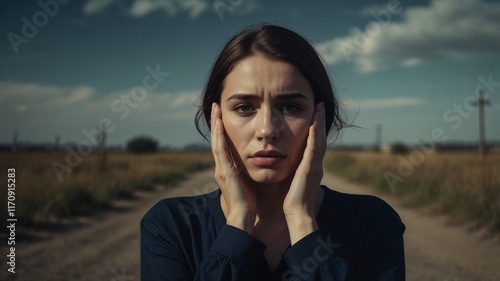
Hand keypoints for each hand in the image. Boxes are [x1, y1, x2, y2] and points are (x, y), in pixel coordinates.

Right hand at [211, 102, 256, 232]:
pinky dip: (219, 136)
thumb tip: (255, 161)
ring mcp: (221, 169)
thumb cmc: (248, 203)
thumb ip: (247, 172)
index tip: (222, 115)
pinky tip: (220, 124)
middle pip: (217, 140)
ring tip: (216, 109)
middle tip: (215, 106)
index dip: (221, 130)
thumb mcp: (247, 182)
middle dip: (216, 122)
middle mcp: (221, 167)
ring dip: (216, 125)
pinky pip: (220, 150)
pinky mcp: (225, 172)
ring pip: (216, 141)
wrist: (243, 217)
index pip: (223, 144)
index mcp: (227, 169)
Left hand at [283, 102, 326, 243]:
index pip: (316, 144)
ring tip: (318, 109)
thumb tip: (291, 167)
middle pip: (320, 138)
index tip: (315, 115)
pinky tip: (313, 125)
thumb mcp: (295, 183)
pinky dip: (315, 136)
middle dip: (320, 122)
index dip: (316, 129)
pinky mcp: (310, 170)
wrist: (298, 215)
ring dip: (319, 124)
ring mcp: (315, 167)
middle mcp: (316, 165)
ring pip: (319, 141)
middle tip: (320, 106)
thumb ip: (296, 173)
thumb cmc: (294, 203)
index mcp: (312, 167)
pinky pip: (314, 149)